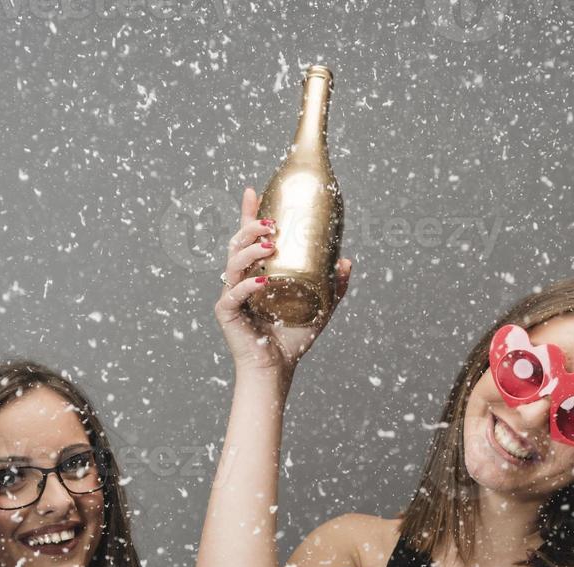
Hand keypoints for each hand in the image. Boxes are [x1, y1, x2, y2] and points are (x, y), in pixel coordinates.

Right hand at [214, 185, 351, 377]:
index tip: (253, 190)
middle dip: (250, 228)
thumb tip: (347, 260)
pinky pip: (234, 294)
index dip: (248, 213)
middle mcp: (239, 280)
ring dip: (249, 250)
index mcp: (255, 274)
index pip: (248, 238)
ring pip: (232, 263)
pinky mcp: (227, 313)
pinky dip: (248, 286)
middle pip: (236, 244)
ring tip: (269, 245)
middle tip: (272, 225)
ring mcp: (231, 295)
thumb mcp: (319, 308)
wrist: (276, 369)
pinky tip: (262, 281)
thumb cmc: (291, 339)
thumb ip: (333, 286)